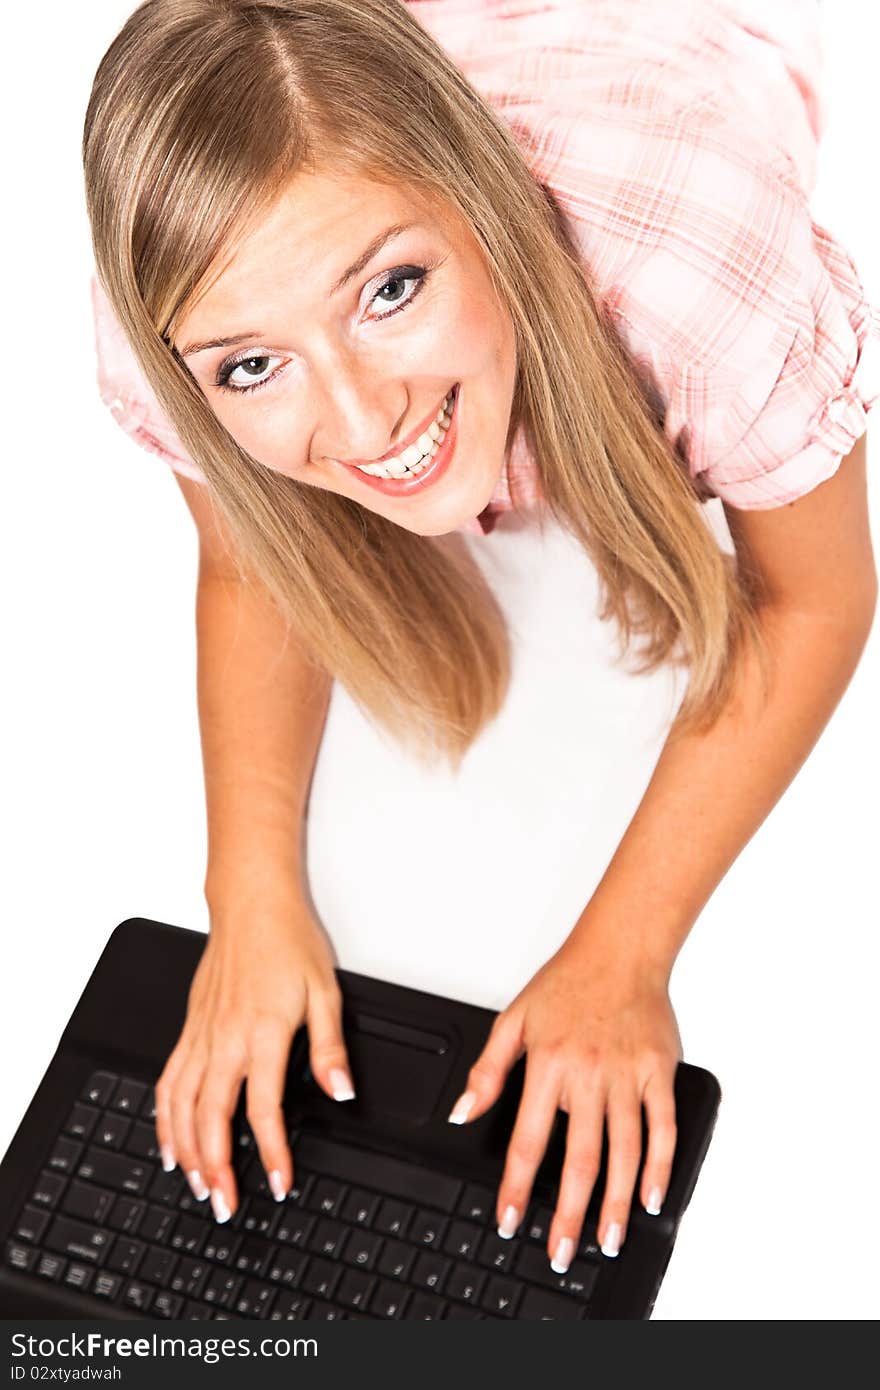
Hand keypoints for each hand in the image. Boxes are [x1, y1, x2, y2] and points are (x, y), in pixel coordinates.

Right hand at [153, 883, 354, 1222]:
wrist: (251, 904)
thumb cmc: (289, 941)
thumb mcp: (326, 991)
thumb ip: (330, 1048)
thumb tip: (340, 1090)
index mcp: (263, 1032)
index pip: (264, 1107)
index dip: (271, 1152)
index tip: (278, 1183)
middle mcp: (225, 1038)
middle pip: (211, 1116)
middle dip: (216, 1167)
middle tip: (224, 1204)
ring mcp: (201, 1034)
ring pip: (181, 1105)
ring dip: (186, 1150)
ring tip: (197, 1185)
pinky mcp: (189, 1028)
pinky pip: (168, 1081)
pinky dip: (164, 1117)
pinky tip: (169, 1142)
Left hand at [446, 936, 681, 1266]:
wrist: (621, 950)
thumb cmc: (567, 983)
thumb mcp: (513, 1020)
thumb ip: (487, 1071)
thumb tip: (462, 1113)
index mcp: (548, 1064)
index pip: (528, 1139)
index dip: (517, 1187)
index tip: (510, 1221)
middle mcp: (588, 1073)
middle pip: (579, 1158)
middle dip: (570, 1214)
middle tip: (563, 1252)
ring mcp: (628, 1075)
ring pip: (623, 1151)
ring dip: (615, 1202)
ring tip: (607, 1239)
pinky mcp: (660, 1072)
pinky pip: (662, 1128)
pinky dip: (660, 1166)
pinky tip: (650, 1197)